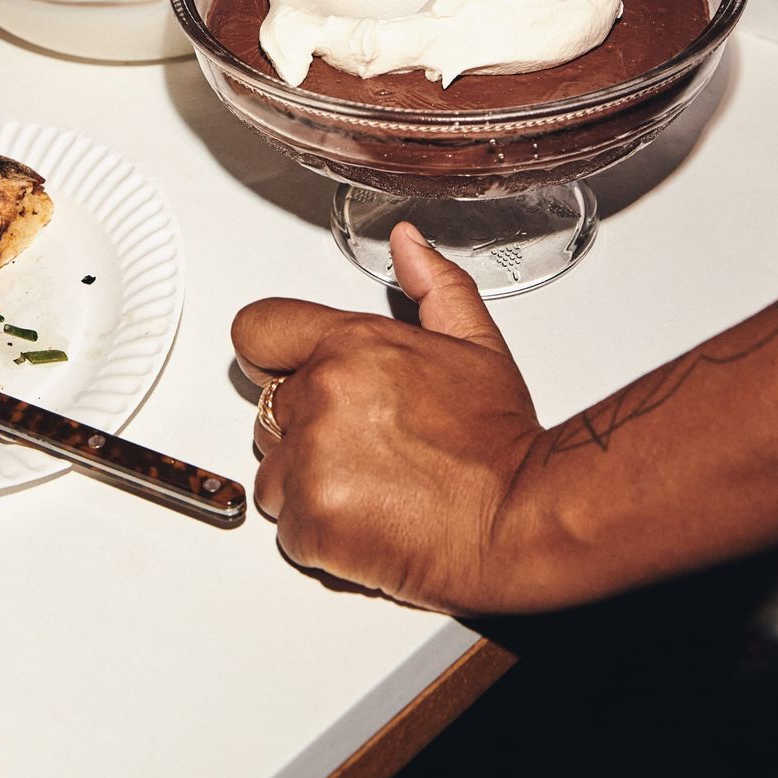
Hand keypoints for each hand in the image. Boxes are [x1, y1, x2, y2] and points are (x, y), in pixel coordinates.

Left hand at [231, 224, 543, 612]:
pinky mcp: (314, 519)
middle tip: (366, 447)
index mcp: (352, 343)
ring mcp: (313, 458)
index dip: (269, 355)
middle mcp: (325, 392)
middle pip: (268, 410)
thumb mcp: (474, 343)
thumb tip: (407, 242)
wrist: (519, 518)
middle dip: (306, 430)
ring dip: (308, 486)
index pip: (257, 330)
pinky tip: (368, 523)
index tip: (282, 373)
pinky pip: (288, 529)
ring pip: (272, 474)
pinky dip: (320, 536)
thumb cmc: (498, 440)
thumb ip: (433, 284)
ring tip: (370, 488)